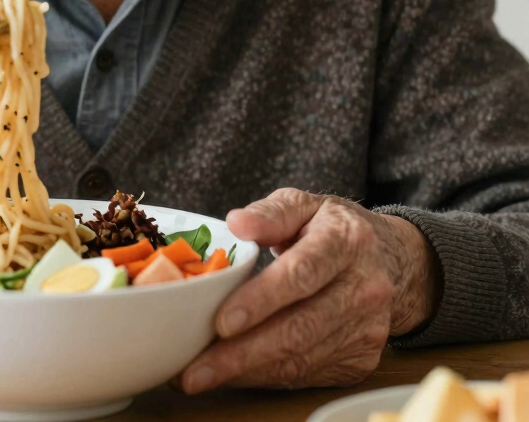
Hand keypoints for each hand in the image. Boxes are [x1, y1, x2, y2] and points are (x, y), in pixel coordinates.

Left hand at [178, 188, 440, 393]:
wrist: (389, 259)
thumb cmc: (329, 229)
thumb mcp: (302, 205)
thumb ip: (269, 212)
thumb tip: (235, 223)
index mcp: (346, 241)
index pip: (301, 274)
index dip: (261, 300)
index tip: (222, 322)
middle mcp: (364, 289)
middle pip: (299, 328)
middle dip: (242, 353)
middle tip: (194, 369)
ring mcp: (367, 329)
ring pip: (302, 359)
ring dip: (248, 372)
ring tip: (201, 375)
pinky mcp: (362, 359)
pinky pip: (308, 374)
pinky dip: (267, 378)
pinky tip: (234, 375)